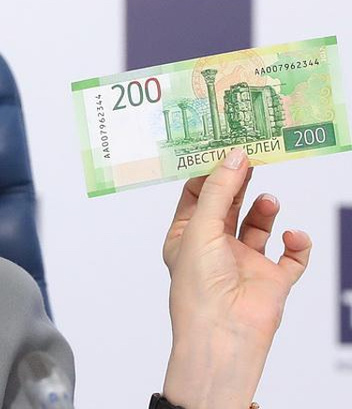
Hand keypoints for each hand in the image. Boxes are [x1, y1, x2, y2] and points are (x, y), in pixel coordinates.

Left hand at [161, 148, 311, 407]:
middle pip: (228, 205)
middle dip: (239, 183)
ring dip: (265, 210)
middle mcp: (214, 248)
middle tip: (253, 158)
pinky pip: (291, 257)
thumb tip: (234, 156)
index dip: (209, 172)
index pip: (195, 196)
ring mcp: (244, 263)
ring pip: (259, 226)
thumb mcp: (200, 227)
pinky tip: (292, 237)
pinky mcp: (272, 281)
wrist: (224, 335)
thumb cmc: (198, 286)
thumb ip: (219, 190)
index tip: (223, 148)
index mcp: (186, 237)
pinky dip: (297, 244)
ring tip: (268, 200)